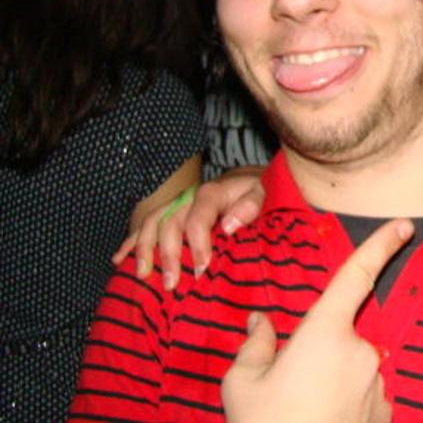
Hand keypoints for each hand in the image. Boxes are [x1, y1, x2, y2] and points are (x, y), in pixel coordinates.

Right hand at [113, 168, 264, 289]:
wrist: (251, 179)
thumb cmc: (260, 190)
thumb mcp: (264, 192)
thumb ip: (250, 206)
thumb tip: (227, 226)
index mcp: (211, 193)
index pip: (198, 219)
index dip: (197, 244)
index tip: (201, 269)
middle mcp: (189, 198)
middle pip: (169, 223)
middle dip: (168, 255)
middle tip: (171, 283)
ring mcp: (176, 205)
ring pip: (151, 224)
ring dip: (144, 250)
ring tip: (143, 275)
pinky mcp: (171, 213)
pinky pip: (146, 226)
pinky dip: (131, 243)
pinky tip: (118, 260)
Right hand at [222, 218, 413, 422]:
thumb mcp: (242, 384)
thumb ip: (254, 344)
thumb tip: (260, 322)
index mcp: (326, 332)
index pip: (356, 276)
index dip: (381, 245)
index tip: (403, 224)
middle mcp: (362, 350)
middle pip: (341, 333)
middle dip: (319, 351)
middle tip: (289, 389)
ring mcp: (378, 383)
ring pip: (352, 366)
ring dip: (331, 380)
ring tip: (302, 411)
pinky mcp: (386, 411)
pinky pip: (365, 393)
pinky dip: (345, 402)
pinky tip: (322, 420)